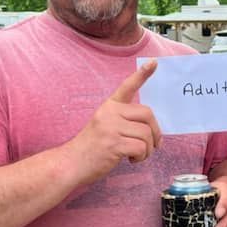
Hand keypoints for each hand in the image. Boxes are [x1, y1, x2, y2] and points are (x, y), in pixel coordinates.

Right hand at [65, 60, 161, 184]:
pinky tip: (132, 160)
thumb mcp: (105, 126)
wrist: (71, 164)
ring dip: (148, 149)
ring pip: (146, 134)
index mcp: (109, 106)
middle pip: (147, 114)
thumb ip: (123, 121)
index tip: (154, 62)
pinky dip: (142, 157)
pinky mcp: (113, 144)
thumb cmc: (92, 147)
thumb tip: (150, 127)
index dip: (142, 75)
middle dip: (156, 132)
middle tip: (153, 145)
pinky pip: (141, 147)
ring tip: (138, 155)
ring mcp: (111, 128)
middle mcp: (110, 113)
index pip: (127, 87)